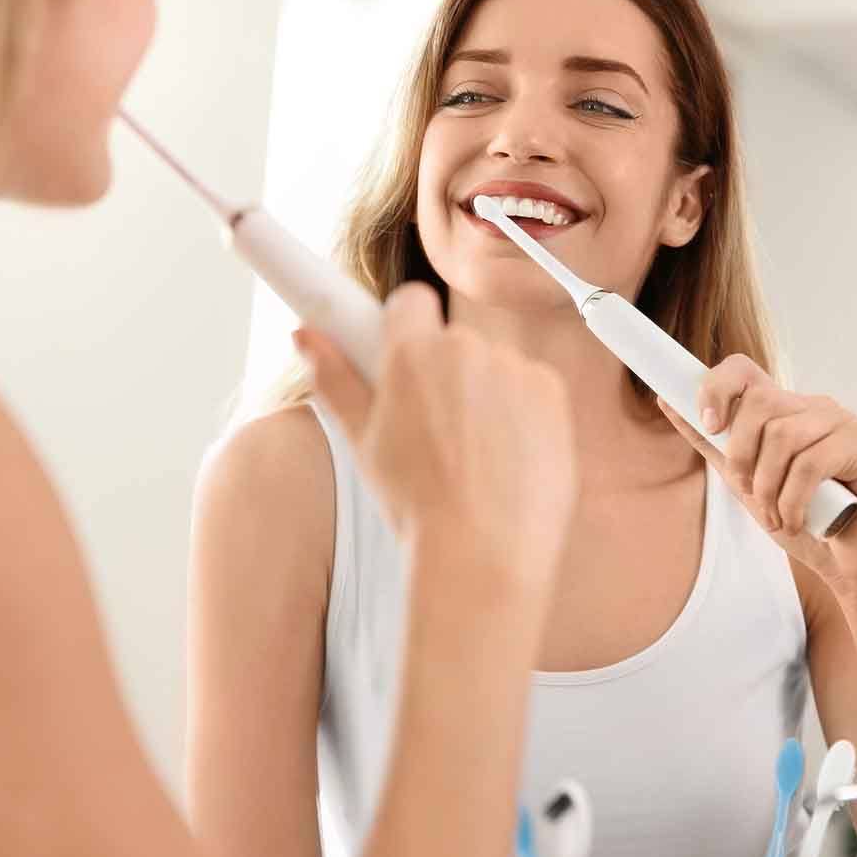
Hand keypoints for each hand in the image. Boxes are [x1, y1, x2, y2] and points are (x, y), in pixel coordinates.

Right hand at [293, 282, 578, 597]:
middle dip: (445, 372)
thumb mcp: (362, 442)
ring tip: (473, 456)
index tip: (405, 359)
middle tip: (435, 429)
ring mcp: (514, 368)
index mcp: (412, 353)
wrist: (483, 554)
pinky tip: (506, 458)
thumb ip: (334, 377)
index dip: (406, 329)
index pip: (411, 301)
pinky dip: (522, 413)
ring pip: (494, 365)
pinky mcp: (552, 391)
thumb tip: (305, 334)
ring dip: (485, 393)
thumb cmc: (417, 505)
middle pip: (454, 340)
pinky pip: (531, 386)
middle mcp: (466, 348)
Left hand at [657, 354, 856, 597]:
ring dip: (768, 487)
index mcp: (783, 409)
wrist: (852, 563)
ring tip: (776, 516)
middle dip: (741, 456)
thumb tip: (666, 400)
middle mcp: (812, 405)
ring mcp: (841, 420)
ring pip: (781, 435)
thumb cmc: (801, 519)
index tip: (709, 424)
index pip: (742, 369)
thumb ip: (711, 443)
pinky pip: (811, 463)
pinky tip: (796, 521)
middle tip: (749, 493)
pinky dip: (793, 501)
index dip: (716, 387)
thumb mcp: (743, 480)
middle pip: (758, 402)